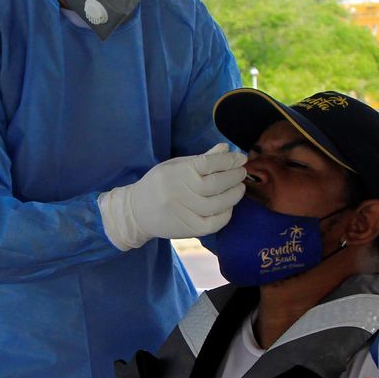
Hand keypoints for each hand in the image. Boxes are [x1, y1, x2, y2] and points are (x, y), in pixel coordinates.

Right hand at [99, 143, 246, 250]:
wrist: (136, 212)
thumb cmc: (159, 184)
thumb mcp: (176, 166)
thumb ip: (201, 158)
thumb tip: (226, 148)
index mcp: (178, 172)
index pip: (210, 163)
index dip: (229, 160)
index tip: (241, 158)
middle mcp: (181, 191)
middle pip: (218, 183)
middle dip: (235, 176)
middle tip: (242, 173)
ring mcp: (186, 211)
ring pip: (220, 203)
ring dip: (234, 194)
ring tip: (239, 188)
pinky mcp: (190, 228)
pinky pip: (216, 222)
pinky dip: (227, 214)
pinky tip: (229, 206)